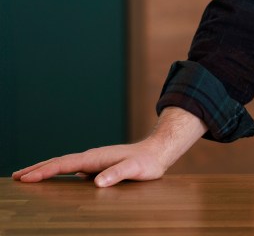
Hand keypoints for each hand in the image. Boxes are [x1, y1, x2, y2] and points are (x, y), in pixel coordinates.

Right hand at [11, 107, 205, 186]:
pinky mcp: (96, 166)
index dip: (44, 171)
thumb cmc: (147, 162)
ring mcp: (92, 162)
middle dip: (36, 169)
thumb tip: (97, 182)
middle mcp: (91, 158)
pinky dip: (56, 173)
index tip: (26, 178)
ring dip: (44, 170)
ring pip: (63, 165)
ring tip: (26, 176)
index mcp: (95, 158)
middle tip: (15, 177)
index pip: (64, 165)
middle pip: (58, 163)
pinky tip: (52, 178)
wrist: (157, 152)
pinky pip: (71, 169)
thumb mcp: (134, 169)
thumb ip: (117, 174)